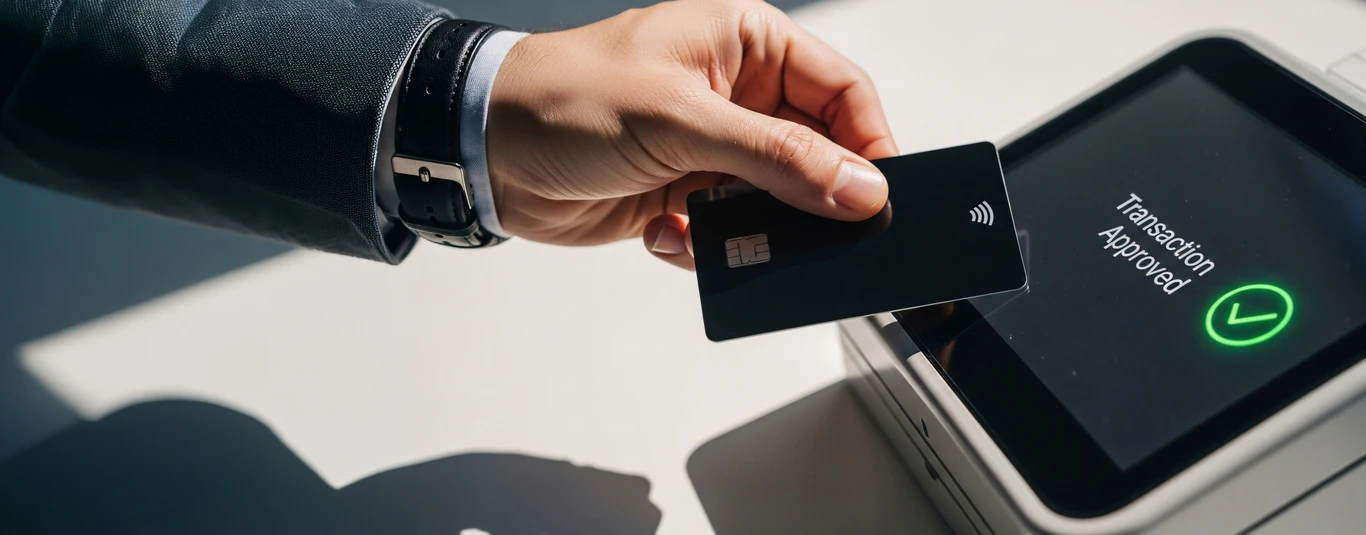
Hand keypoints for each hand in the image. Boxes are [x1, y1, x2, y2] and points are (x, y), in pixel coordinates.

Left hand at [487, 0, 897, 268]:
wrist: (484, 151)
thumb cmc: (566, 99)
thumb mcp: (682, 121)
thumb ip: (778, 159)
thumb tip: (859, 189)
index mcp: (746, 44)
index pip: (842, 91)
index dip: (871, 144)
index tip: (882, 198)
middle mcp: (736, 94)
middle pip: (816, 154)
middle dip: (814, 200)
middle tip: (822, 239)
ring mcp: (710, 149)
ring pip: (774, 204)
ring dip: (755, 230)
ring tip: (720, 234)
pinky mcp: (682, 196)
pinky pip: (728, 235)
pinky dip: (706, 247)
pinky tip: (665, 233)